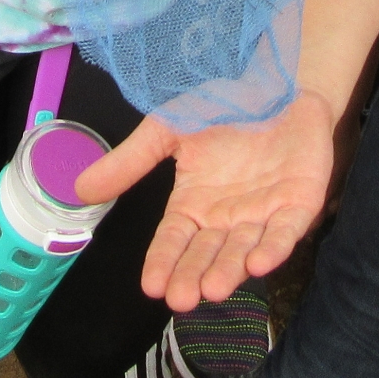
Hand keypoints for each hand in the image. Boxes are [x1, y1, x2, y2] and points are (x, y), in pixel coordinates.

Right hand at [77, 90, 335, 311]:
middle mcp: (227, 216)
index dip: (163, 262)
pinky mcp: (300, 200)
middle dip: (194, 276)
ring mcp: (264, 211)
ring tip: (214, 290)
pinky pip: (286, 230)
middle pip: (207, 253)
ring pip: (244, 249)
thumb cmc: (222, 104)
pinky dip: (274, 247)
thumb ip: (130, 161)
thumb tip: (78, 189)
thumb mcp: (168, 129)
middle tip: (181, 299)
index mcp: (195, 202)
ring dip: (230, 270)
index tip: (151, 286)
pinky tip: (259, 264)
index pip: (174, 240)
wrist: (275, 77)